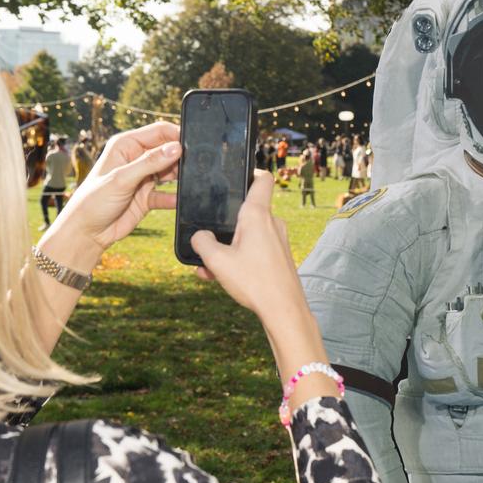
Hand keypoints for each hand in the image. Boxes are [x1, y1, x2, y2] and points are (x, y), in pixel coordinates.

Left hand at [48, 122, 180, 252]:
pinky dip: (174, 198)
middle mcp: (136, 158)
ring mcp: (143, 178)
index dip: (176, 135)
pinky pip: (167, 194)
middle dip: (181, 157)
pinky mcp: (147, 197)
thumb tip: (176, 148)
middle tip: (195, 166)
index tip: (193, 143)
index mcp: (126, 145)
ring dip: (180, 177)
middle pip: (167, 151)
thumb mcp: (122, 179)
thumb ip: (150, 163)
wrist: (87, 233)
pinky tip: (180, 201)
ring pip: (171, 172)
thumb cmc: (94, 201)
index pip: (158, 132)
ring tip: (190, 183)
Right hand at [189, 170, 305, 322]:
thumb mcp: (217, 261)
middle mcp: (272, 223)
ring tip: (210, 269)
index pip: (262, 179)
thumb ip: (201, 243)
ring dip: (228, 248)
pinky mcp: (280, 257)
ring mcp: (279, 240)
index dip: (251, 171)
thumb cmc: (254, 282)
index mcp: (257, 215)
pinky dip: (239, 260)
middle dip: (225, 225)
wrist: (284, 310)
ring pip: (247, 236)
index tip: (237, 174)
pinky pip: (255, 251)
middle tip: (208, 242)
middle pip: (246, 213)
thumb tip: (199, 236)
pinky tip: (222, 279)